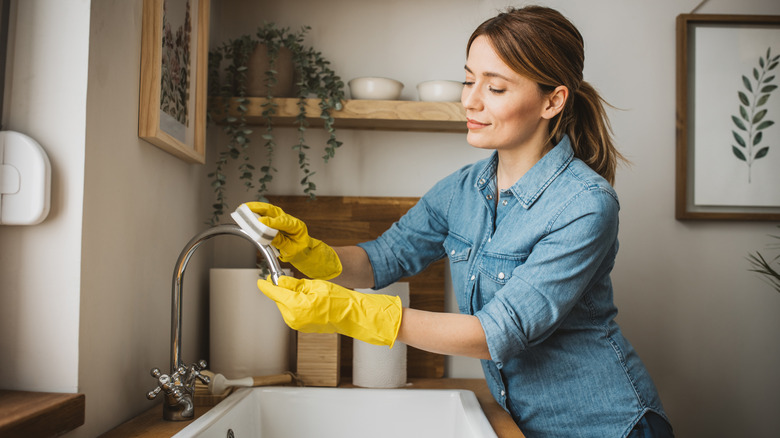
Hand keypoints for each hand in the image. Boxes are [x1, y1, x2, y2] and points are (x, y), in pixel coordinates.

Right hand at [244, 202, 341, 279]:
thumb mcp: (292, 250)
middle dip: (259, 208)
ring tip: (243, 207)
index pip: (283, 222)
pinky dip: (257, 213)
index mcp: (297, 226)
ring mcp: (283, 220)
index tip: (260, 222)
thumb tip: (268, 235)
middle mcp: (289, 220)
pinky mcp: (277, 222)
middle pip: (274, 211)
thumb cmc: (300, 251)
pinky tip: (247, 212)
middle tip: (246, 207)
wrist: (305, 251)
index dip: (271, 221)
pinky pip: (266, 216)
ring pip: (269, 211)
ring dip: (256, 208)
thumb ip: (281, 242)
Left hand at [257, 276, 402, 346]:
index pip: (274, 293)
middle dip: (284, 290)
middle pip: (279, 299)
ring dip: (291, 297)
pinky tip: (310, 301)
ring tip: (309, 292)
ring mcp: (297, 324)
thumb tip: (279, 281)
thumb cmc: (338, 299)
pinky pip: (292, 312)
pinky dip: (296, 305)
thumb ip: (293, 284)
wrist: (351, 315)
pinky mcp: (301, 327)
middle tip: (298, 282)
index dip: (266, 285)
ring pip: (285, 305)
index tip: (261, 280)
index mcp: (296, 306)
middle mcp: (293, 318)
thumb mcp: (314, 285)